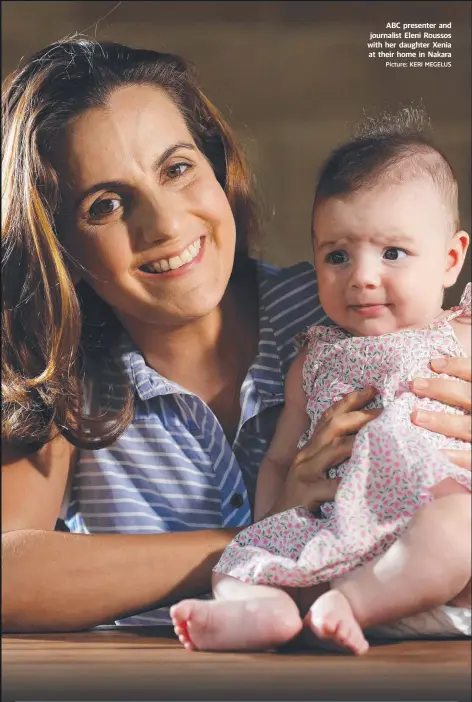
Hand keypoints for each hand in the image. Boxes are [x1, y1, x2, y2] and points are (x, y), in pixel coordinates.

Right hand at [270, 387, 380, 514]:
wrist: (276, 527)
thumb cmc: (303, 501)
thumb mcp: (316, 474)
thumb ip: (334, 458)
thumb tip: (368, 444)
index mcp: (310, 449)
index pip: (329, 416)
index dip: (350, 400)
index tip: (373, 389)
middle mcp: (306, 456)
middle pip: (334, 426)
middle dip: (361, 415)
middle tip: (385, 411)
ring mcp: (304, 474)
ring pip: (335, 450)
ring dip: (360, 441)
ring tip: (383, 438)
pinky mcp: (305, 494)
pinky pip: (330, 487)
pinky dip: (347, 483)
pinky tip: (365, 483)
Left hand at [411, 356, 470, 468]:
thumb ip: (464, 389)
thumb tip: (437, 369)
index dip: (458, 365)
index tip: (433, 363)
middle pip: (468, 396)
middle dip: (441, 389)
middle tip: (414, 384)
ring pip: (468, 426)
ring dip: (442, 421)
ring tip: (416, 416)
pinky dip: (455, 457)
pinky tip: (435, 453)